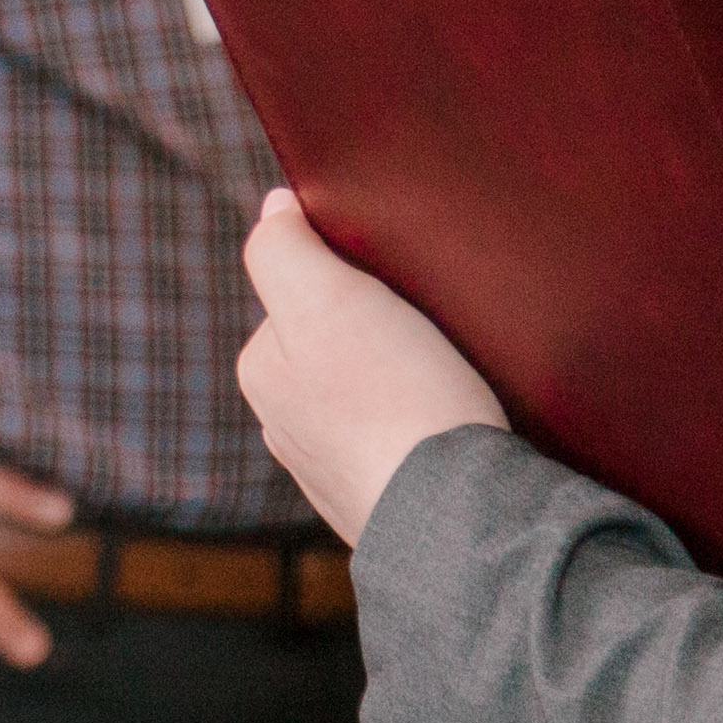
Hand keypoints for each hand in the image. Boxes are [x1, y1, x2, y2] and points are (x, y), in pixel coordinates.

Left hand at [237, 192, 502, 543]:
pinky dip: (419, 427)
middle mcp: (283, 426)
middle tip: (426, 332)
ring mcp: (330, 471)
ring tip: (443, 380)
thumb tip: (273, 209)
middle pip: (332, 344)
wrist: (459, 514)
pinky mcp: (380, 501)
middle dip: (373, 331)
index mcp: (262, 373)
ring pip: (366, 394)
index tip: (395, 289)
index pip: (301, 293)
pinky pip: (398, 441)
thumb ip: (284, 248)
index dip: (352, 278)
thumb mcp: (328, 299)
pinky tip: (446, 426)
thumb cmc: (395, 397)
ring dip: (400, 381)